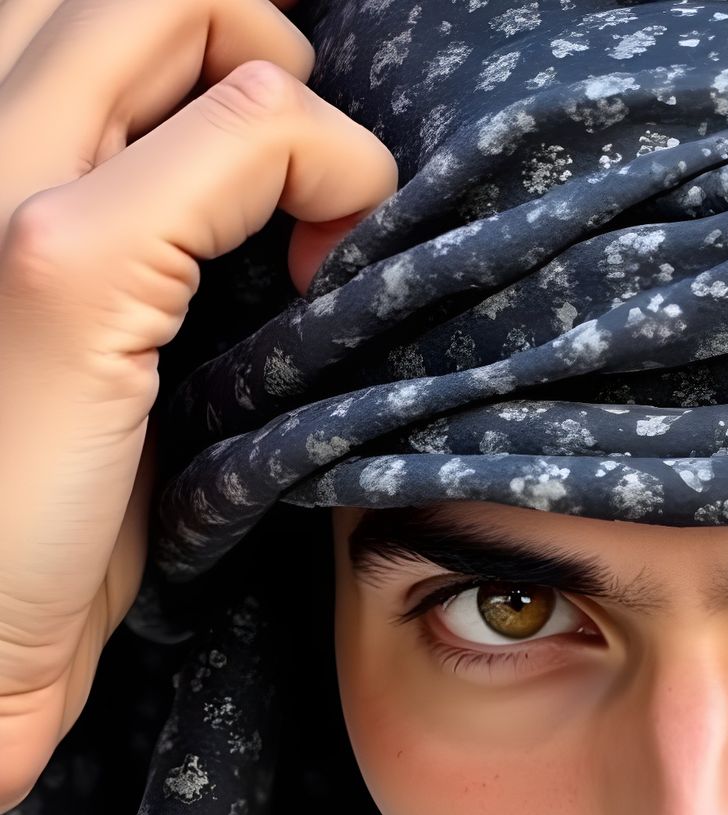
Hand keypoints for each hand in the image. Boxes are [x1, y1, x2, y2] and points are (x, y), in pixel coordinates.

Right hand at [0, 0, 397, 810]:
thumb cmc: (38, 496)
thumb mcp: (85, 322)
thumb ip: (144, 221)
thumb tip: (260, 157)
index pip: (93, 2)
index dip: (208, 45)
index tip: (267, 168)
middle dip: (253, 43)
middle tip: (295, 178)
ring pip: (184, 3)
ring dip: (290, 93)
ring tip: (306, 219)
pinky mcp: (59, 266)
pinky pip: (253, 128)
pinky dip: (334, 173)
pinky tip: (323, 273)